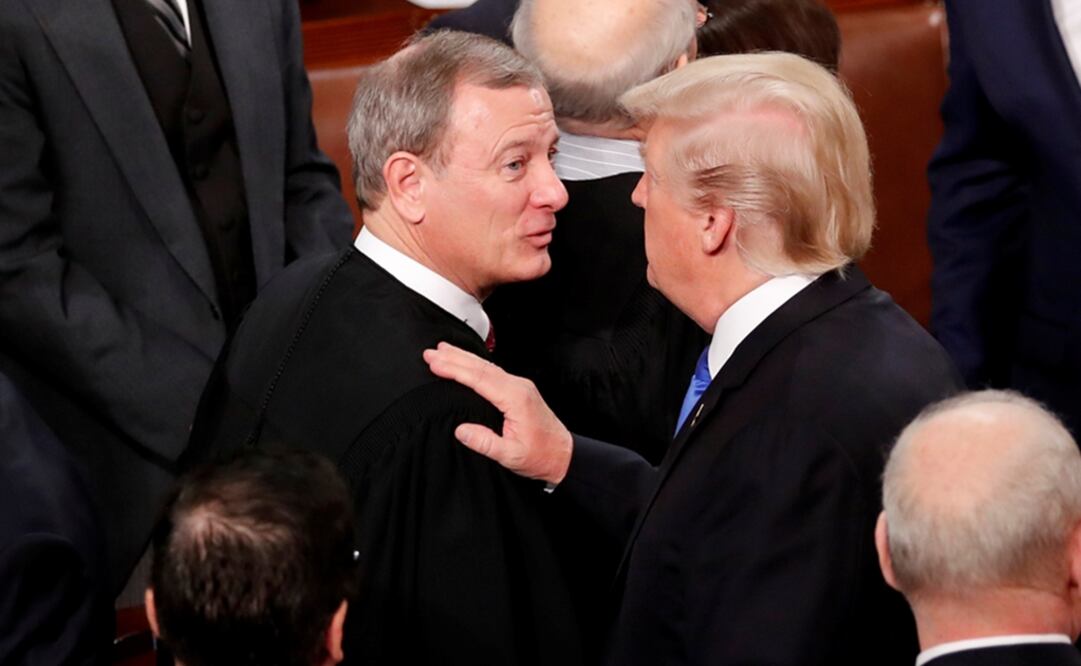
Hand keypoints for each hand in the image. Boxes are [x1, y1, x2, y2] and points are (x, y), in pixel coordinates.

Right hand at [423, 342, 572, 484]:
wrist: (564, 454)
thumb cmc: (541, 455)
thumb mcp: (511, 456)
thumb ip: (486, 443)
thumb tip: (461, 431)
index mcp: (516, 398)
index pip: (479, 378)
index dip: (455, 369)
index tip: (435, 363)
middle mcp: (518, 387)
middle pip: (481, 366)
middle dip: (454, 357)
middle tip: (431, 352)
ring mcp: (520, 386)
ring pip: (487, 366)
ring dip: (464, 358)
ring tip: (443, 350)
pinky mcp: (519, 390)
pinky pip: (494, 372)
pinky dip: (476, 366)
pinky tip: (466, 363)